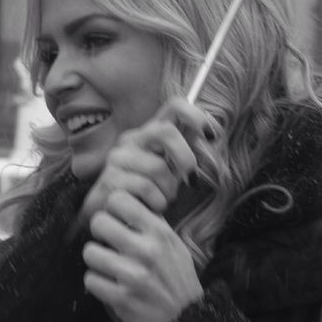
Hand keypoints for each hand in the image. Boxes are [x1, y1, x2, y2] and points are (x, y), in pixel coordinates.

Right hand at [78, 97, 217, 226]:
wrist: (112, 215)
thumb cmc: (145, 191)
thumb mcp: (169, 168)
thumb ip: (183, 151)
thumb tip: (211, 132)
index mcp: (149, 132)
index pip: (174, 106)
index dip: (196, 115)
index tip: (211, 135)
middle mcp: (132, 139)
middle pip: (166, 131)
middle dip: (185, 158)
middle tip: (190, 179)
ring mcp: (118, 158)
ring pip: (158, 167)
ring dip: (169, 191)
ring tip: (163, 199)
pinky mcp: (110, 179)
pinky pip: (146, 188)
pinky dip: (157, 202)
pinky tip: (152, 206)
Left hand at [83, 189, 203, 321]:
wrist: (187, 318)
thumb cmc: (177, 277)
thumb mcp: (174, 243)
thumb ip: (152, 222)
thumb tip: (128, 202)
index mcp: (159, 232)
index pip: (119, 199)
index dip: (112, 208)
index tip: (116, 218)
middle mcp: (146, 250)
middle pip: (98, 222)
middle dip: (99, 232)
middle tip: (107, 241)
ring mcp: (133, 275)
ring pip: (89, 252)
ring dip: (96, 259)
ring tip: (106, 264)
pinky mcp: (122, 298)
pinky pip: (90, 280)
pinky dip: (96, 282)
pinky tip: (108, 283)